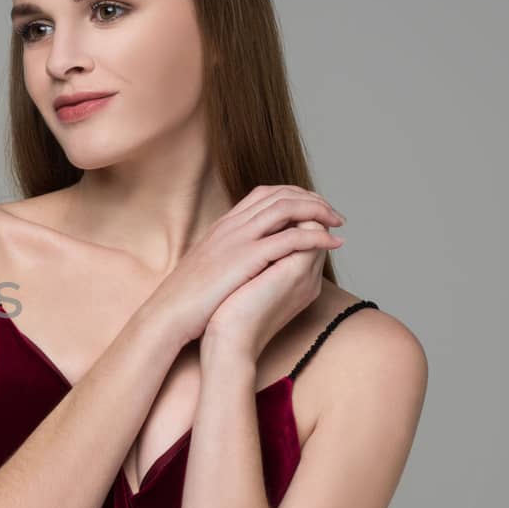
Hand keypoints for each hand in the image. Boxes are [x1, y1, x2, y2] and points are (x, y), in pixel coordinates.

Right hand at [144, 186, 344, 347]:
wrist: (170, 314)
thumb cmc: (189, 299)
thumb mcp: (208, 266)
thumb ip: (228, 253)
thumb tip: (247, 256)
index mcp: (224, 225)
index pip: (265, 193)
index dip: (294, 196)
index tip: (313, 209)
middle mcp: (233, 225)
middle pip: (281, 194)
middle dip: (313, 200)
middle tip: (333, 214)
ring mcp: (239, 238)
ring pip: (288, 208)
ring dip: (319, 212)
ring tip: (338, 223)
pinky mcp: (247, 257)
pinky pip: (292, 237)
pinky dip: (317, 237)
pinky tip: (333, 243)